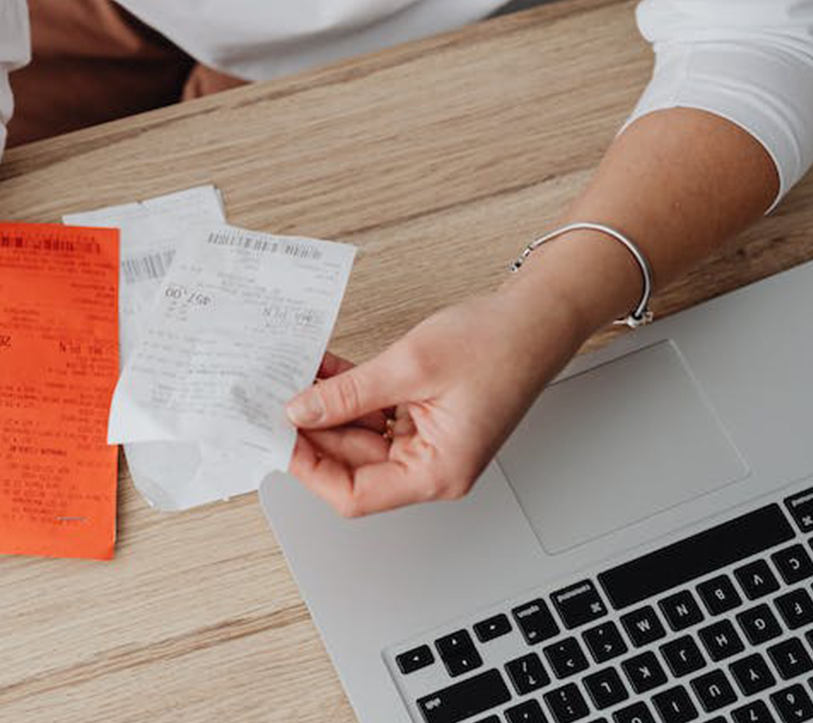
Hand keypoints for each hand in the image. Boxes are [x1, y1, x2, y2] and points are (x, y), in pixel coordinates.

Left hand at [284, 283, 591, 516]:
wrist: (540, 316)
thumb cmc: (499, 344)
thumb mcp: (409, 366)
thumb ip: (349, 394)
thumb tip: (301, 413)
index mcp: (438, 472)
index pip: (356, 496)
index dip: (310, 471)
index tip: (280, 439)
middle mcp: (434, 466)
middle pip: (353, 466)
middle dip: (312, 431)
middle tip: (273, 400)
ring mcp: (429, 442)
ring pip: (359, 437)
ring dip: (326, 407)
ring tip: (294, 378)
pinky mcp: (426, 417)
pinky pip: (375, 414)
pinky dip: (350, 393)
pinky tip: (323, 370)